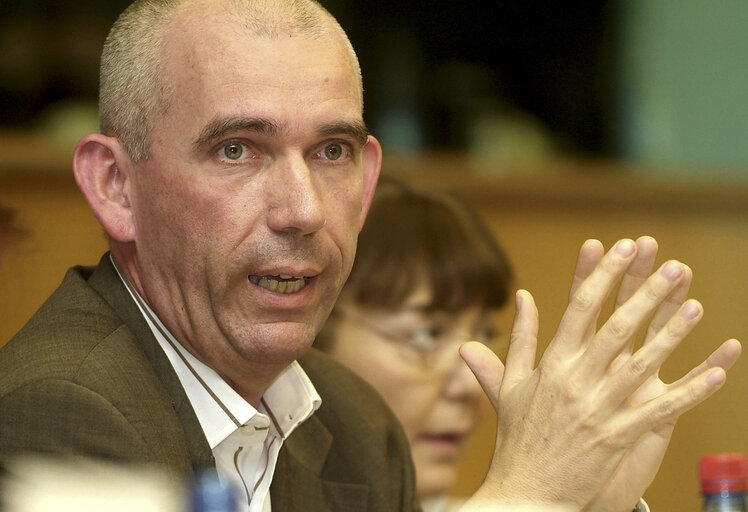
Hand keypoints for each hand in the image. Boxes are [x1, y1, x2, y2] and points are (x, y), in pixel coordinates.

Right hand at [460, 237, 740, 510]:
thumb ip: (521, 337)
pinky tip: (716, 375)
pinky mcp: (615, 438)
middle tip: (670, 267)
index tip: (619, 248)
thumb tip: (523, 296)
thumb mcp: (514, 382)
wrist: (523, 491)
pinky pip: (659, 412)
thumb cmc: (518, 435)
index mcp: (550, 365)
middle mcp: (574, 382)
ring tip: (695, 306)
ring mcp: (596, 410)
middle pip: (615, 330)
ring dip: (671, 335)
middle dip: (644, 295)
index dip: (602, 276)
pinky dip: (689, 393)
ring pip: (641, 365)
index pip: (579, 310)